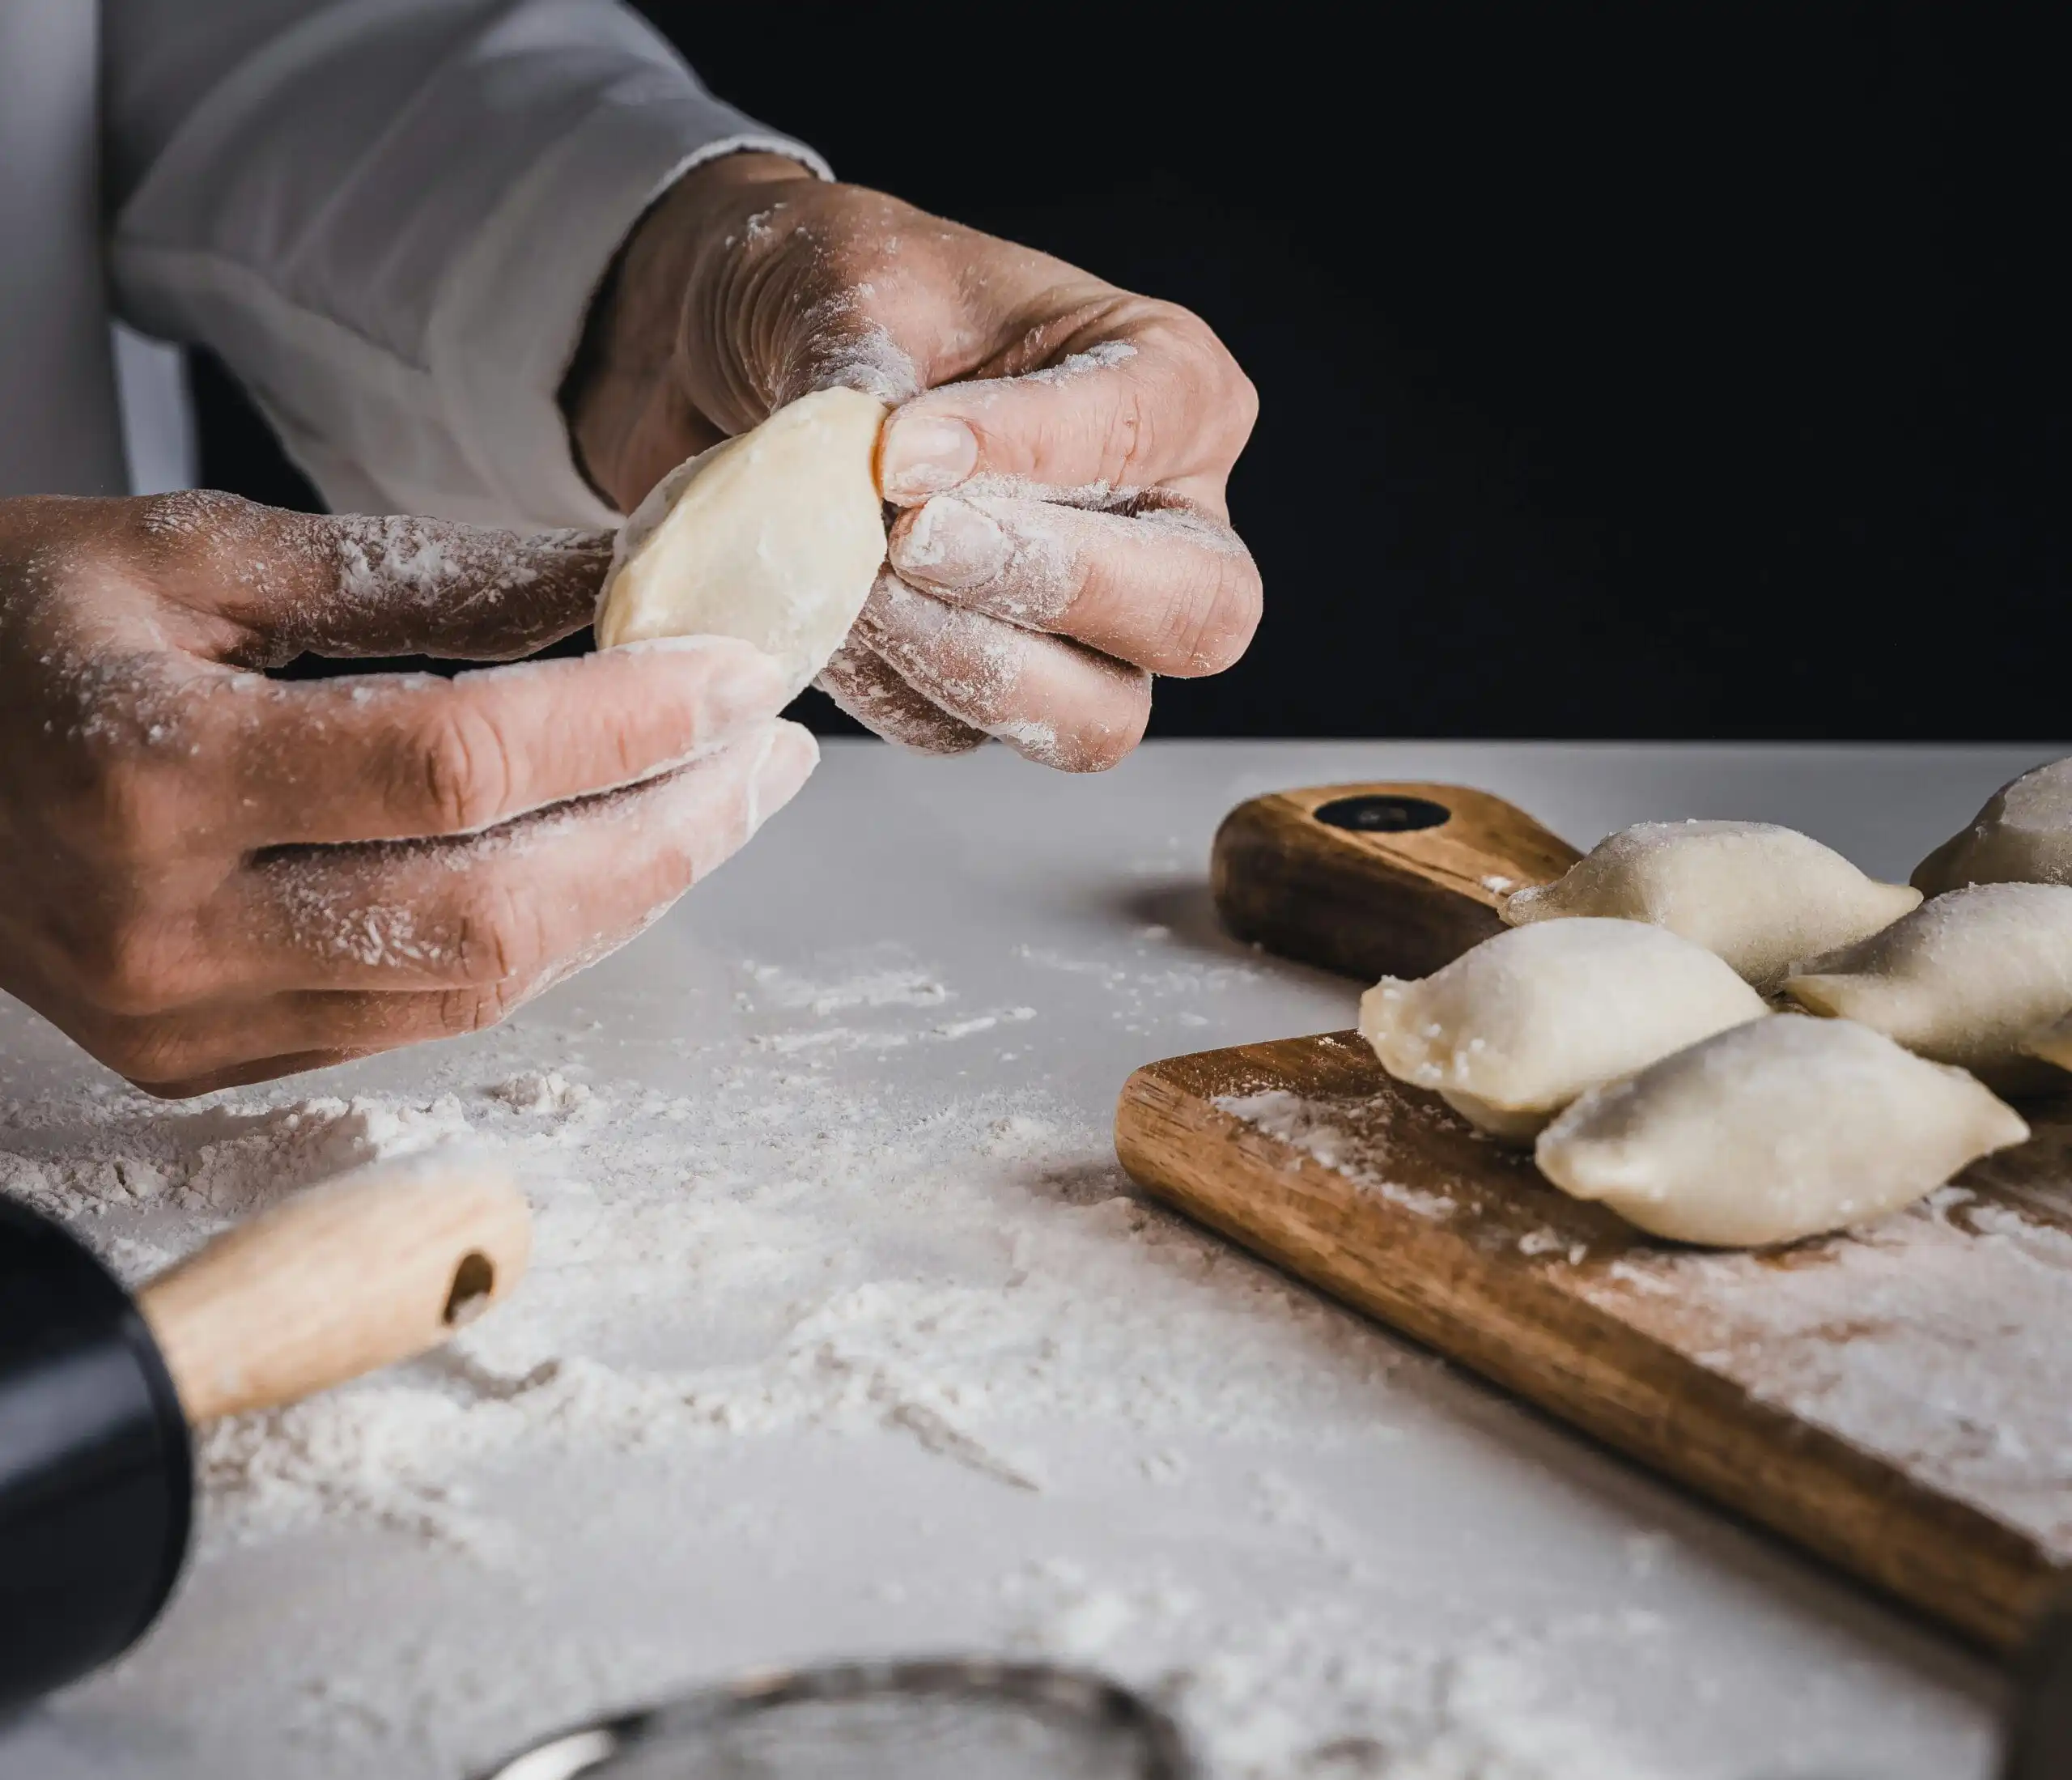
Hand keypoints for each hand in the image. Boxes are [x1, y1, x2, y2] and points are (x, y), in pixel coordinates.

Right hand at [0, 491, 814, 1095]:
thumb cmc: (6, 628)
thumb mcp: (190, 551)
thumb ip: (412, 575)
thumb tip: (615, 581)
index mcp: (148, 768)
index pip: (460, 762)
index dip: (629, 719)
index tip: (741, 670)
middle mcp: (167, 928)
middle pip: (498, 909)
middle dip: (670, 833)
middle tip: (770, 756)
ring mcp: (182, 1022)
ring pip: (481, 987)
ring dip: (628, 897)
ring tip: (717, 806)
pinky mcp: (200, 1063)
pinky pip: (422, 1019)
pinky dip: (538, 943)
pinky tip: (601, 866)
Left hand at [566, 155, 1261, 769]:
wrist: (730, 357)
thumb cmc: (832, 294)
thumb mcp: (857, 283)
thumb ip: (887, 380)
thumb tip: (910, 477)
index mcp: (1172, 386)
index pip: (1143, 439)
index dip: (1026, 453)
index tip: (900, 449)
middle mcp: (1168, 522)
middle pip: (1199, 614)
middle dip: (1051, 587)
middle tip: (911, 542)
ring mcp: (1093, 632)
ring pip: (1102, 714)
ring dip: (970, 662)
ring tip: (859, 585)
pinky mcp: (995, 699)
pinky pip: (963, 733)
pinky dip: (888, 685)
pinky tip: (829, 614)